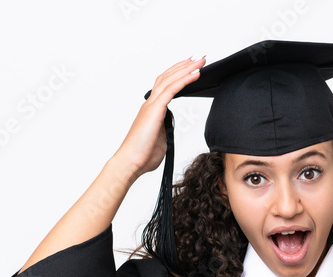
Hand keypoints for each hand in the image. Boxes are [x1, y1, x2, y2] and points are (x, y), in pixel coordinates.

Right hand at [112, 56, 205, 180]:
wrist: (131, 162)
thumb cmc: (143, 154)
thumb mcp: (160, 138)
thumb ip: (165, 129)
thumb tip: (169, 125)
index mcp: (152, 109)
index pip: (165, 85)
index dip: (177, 74)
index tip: (189, 67)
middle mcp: (150, 103)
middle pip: (168, 77)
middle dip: (184, 66)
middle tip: (198, 58)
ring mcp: (151, 105)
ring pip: (170, 79)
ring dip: (187, 68)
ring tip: (200, 61)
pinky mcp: (154, 110)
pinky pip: (171, 90)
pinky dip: (184, 80)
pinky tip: (195, 73)